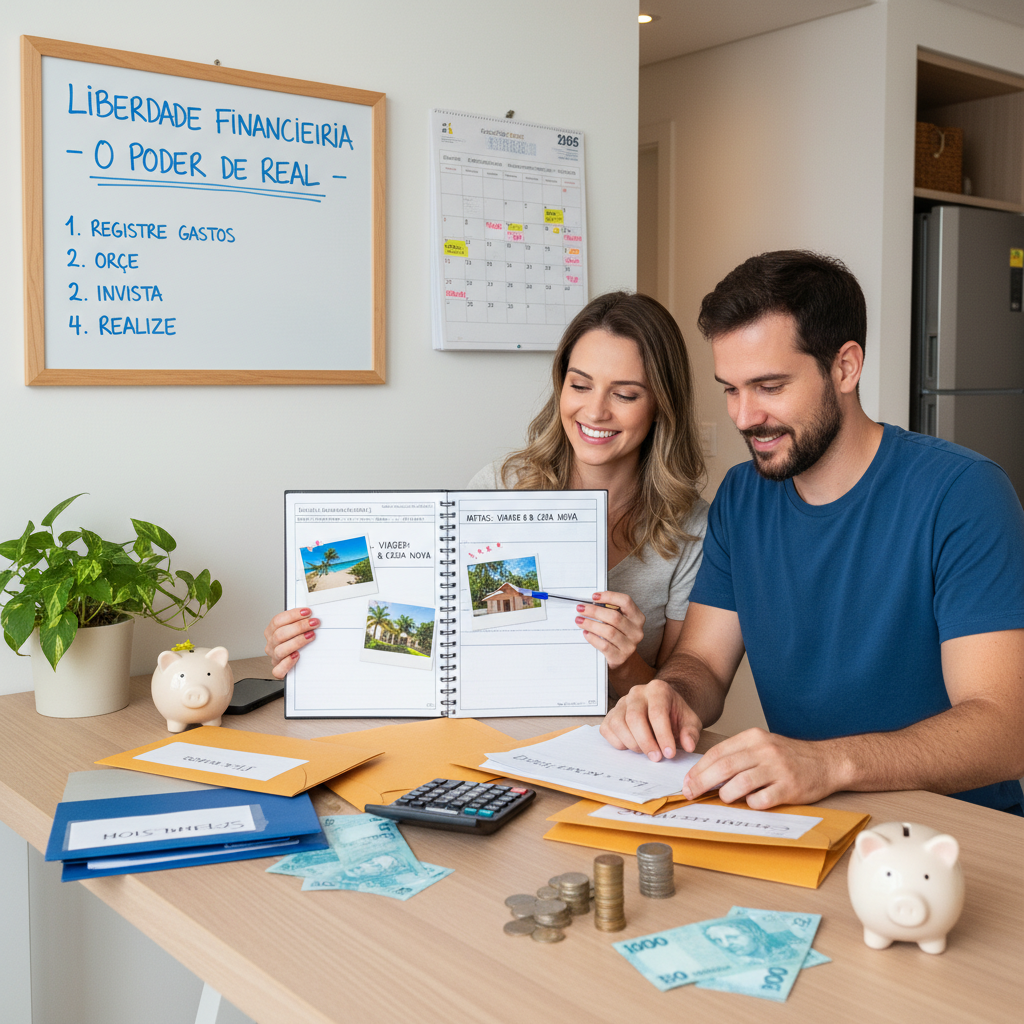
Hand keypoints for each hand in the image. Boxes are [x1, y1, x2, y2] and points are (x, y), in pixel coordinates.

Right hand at [263, 607, 319, 678]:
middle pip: (279, 634)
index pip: (277, 621)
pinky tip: (297, 655)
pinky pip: (278, 670)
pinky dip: (288, 662)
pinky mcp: (278, 671)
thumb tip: (311, 615)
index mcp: (272, 631)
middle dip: (299, 627)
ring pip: (280, 650)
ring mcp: (274, 657)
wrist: (298, 663)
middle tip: (313, 623)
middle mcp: (271, 644)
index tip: (307, 612)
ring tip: (310, 636)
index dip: (293, 615)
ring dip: (297, 641)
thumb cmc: (297, 641)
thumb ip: (299, 622)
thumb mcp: (296, 629)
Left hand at [576, 591, 644, 669]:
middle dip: (595, 611)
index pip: (626, 601)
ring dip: (591, 624)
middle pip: (615, 617)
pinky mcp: (620, 657)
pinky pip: (604, 645)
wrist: (621, 659)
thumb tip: (591, 602)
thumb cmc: (617, 635)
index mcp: (637, 618)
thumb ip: (609, 610)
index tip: (594, 596)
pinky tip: (586, 633)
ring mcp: (629, 646)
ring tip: (580, 620)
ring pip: (609, 632)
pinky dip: (593, 638)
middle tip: (581, 608)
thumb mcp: (618, 621)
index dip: (609, 596)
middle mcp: (636, 632)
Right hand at [599, 678, 702, 760]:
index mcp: (658, 689)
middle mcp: (636, 693)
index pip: (657, 712)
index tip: (669, 754)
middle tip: (657, 757)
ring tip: (646, 751)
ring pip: (618, 724)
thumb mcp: (690, 722)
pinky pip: (607, 730)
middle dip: (646, 742)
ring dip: (632, 744)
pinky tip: (632, 746)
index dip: (663, 735)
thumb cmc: (675, 715)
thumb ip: (691, 733)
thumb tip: (688, 746)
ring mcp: (621, 702)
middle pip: (634, 717)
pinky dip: (618, 743)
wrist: (663, 708)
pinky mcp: (610, 714)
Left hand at [682, 728, 838, 807]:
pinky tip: (752, 801)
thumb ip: (737, 756)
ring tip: (725, 797)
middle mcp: (764, 750)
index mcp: (753, 738)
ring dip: (726, 794)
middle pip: (724, 767)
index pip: (718, 752)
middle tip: (690, 794)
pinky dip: (751, 803)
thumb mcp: (762, 746)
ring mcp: (777, 769)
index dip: (698, 769)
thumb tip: (705, 774)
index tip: (687, 781)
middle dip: (702, 783)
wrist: (826, 762)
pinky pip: (761, 799)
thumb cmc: (788, 756)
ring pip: (740, 784)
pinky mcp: (789, 788)